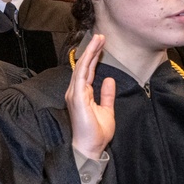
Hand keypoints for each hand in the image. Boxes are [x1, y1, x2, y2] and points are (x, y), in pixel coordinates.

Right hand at [66, 33, 115, 161]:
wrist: (90, 148)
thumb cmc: (96, 133)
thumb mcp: (106, 110)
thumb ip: (106, 95)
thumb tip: (109, 80)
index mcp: (82, 94)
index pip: (88, 71)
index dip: (95, 57)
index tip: (102, 45)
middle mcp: (76, 92)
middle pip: (83, 66)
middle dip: (92, 50)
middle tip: (101, 36)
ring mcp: (74, 94)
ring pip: (82, 67)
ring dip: (90, 52)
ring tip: (98, 39)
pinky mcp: (77, 97)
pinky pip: (81, 76)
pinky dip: (87, 63)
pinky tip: (92, 53)